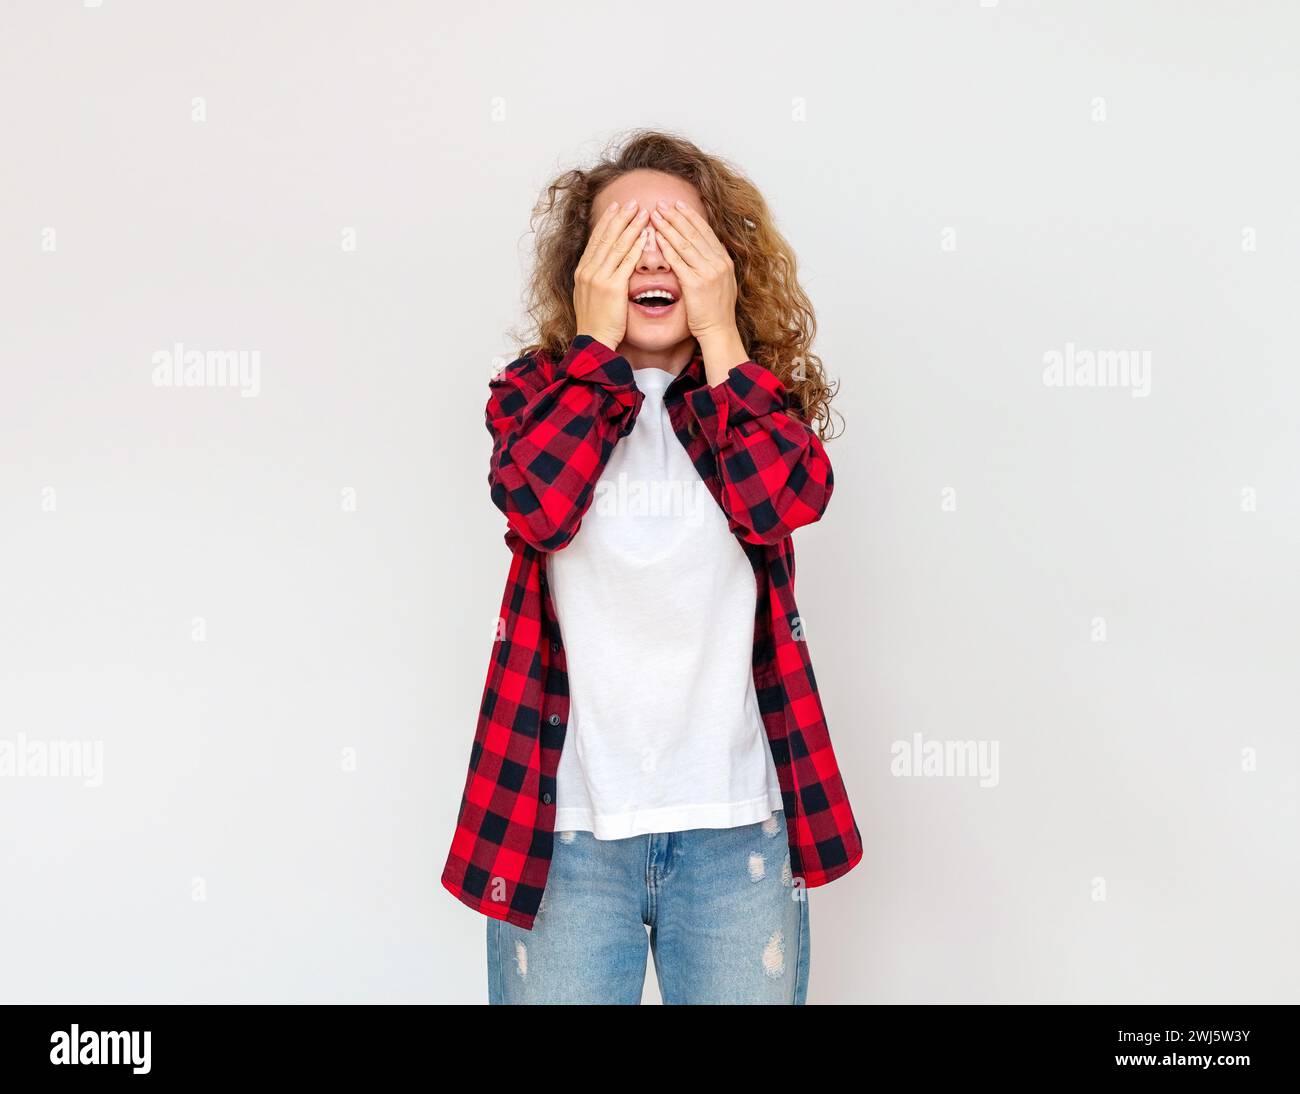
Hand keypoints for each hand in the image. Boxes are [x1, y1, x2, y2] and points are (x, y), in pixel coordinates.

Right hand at [574, 200, 649, 349]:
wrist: (593, 341)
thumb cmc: (596, 323)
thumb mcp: (590, 296)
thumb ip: (596, 278)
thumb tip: (604, 266)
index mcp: (582, 271)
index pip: (596, 240)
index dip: (608, 222)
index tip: (617, 208)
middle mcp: (588, 270)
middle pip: (606, 237)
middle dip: (620, 218)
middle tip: (633, 202)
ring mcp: (599, 278)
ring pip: (616, 245)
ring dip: (630, 227)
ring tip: (642, 212)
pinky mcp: (612, 287)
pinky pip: (625, 262)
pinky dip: (635, 247)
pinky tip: (644, 236)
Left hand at [649, 199, 737, 342]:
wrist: (719, 331)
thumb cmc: (717, 311)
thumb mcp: (724, 282)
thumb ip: (718, 263)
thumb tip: (716, 247)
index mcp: (724, 261)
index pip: (705, 232)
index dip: (690, 217)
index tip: (678, 205)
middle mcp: (717, 263)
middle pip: (694, 233)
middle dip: (676, 216)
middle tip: (662, 203)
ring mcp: (707, 273)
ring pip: (685, 243)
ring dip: (668, 227)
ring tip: (655, 215)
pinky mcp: (695, 284)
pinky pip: (678, 261)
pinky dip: (667, 247)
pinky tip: (657, 237)